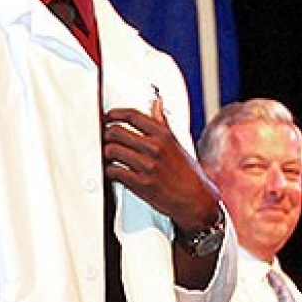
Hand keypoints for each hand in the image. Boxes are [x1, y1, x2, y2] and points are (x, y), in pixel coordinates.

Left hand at [101, 99, 218, 233]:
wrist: (195, 199)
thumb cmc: (187, 172)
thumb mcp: (177, 143)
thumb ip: (162, 123)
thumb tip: (156, 103)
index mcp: (163, 135)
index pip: (132, 115)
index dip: (114, 114)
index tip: (107, 117)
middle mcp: (155, 147)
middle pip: (116, 131)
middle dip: (107, 135)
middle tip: (106, 139)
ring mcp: (147, 166)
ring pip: (111, 150)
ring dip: (107, 153)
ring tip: (110, 156)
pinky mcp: (140, 184)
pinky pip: (114, 171)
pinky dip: (110, 170)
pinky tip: (115, 171)